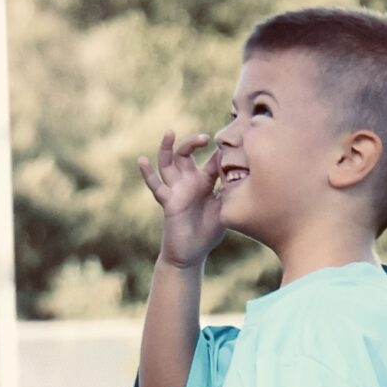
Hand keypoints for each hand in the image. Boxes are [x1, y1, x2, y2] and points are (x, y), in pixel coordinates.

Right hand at [136, 130, 223, 268]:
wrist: (191, 254)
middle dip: (193, 142)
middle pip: (186, 154)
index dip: (220, 150)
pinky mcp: (168, 201)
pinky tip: (142, 160)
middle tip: (205, 138)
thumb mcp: (225, 208)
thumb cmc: (208, 232)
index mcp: (204, 182)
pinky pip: (156, 186)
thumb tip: (244, 174)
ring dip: (167, 147)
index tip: (231, 142)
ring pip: (168, 163)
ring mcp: (176, 190)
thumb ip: (230, 192)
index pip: (211, 160)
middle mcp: (188, 182)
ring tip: (169, 132)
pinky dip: (147, 174)